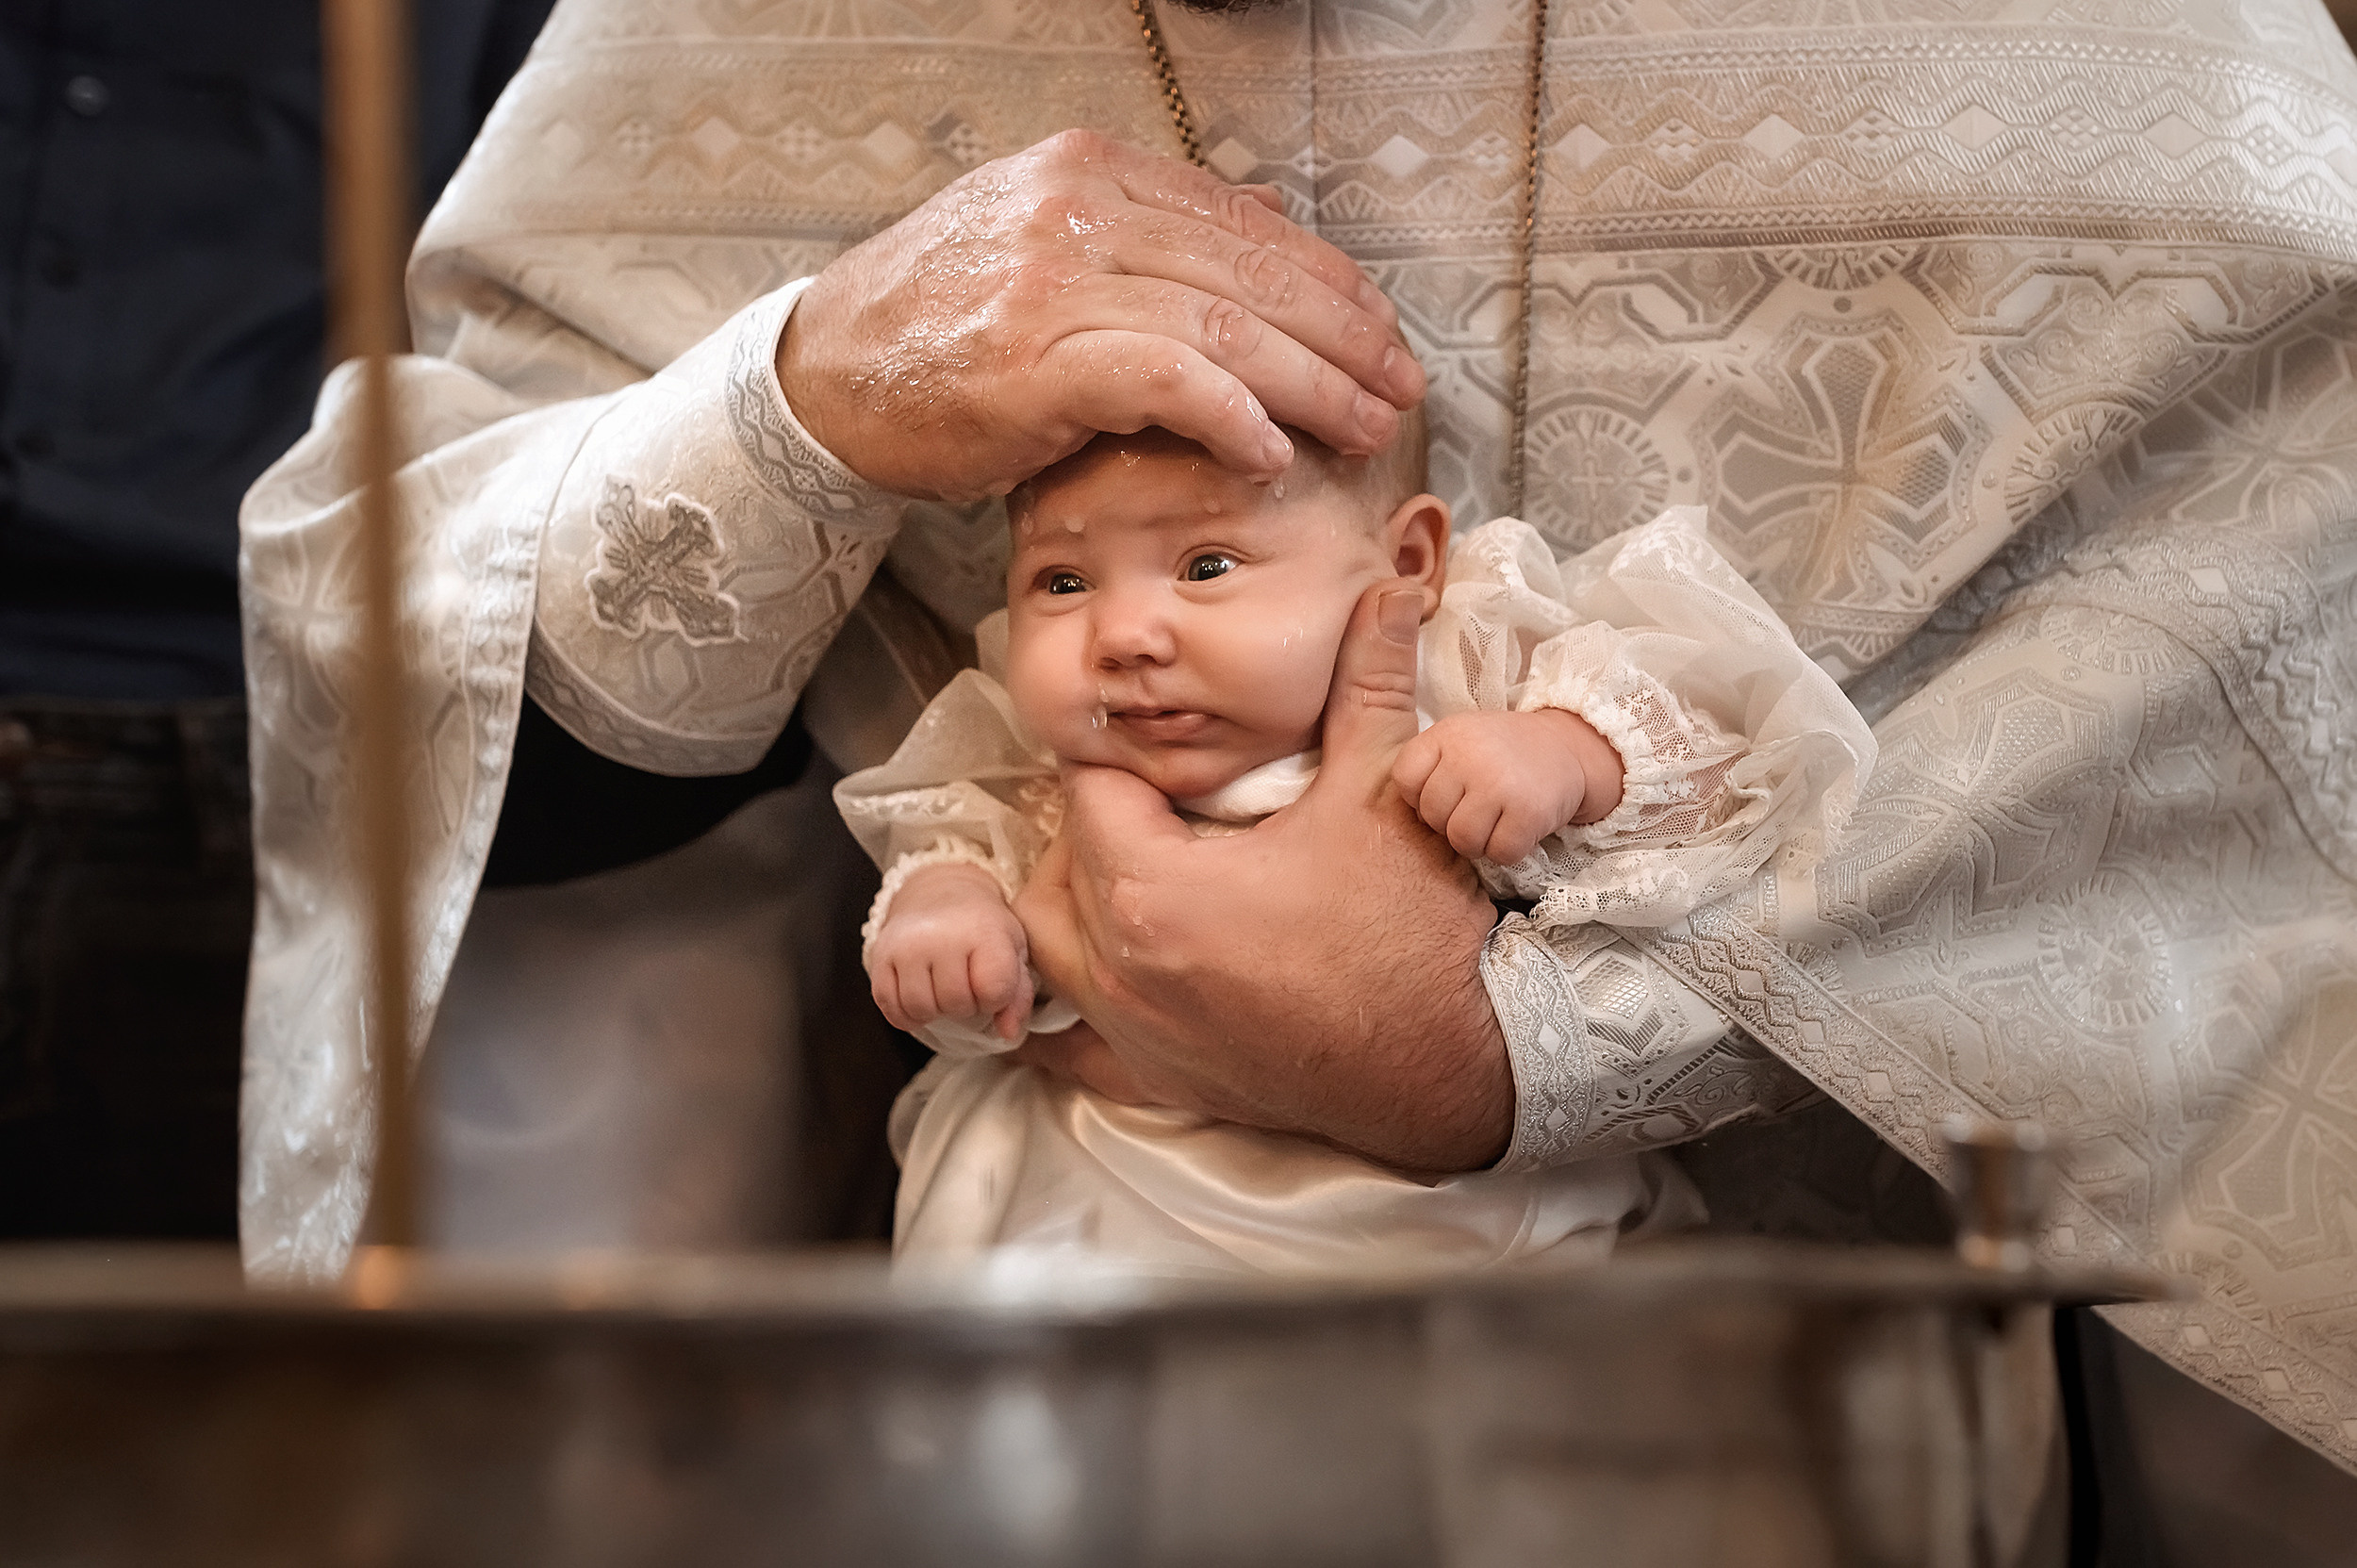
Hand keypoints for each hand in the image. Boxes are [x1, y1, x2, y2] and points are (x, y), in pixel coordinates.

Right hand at [778, 129, 1424, 501]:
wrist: (826, 375)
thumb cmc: (937, 325)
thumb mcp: (1041, 243)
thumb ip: (1146, 226)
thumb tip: (1257, 209)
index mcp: (1090, 171)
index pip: (1243, 221)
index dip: (1328, 281)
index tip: (1383, 332)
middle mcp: (1079, 208)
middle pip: (1251, 271)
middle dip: (1343, 335)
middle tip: (1400, 387)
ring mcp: (1057, 280)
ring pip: (1228, 327)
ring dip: (1313, 385)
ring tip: (1363, 428)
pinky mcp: (1039, 357)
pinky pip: (1170, 380)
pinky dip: (1235, 416)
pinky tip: (1272, 451)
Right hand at [868, 862, 1033, 1042]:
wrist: (941, 893)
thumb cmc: (982, 928)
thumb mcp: (1012, 950)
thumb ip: (1018, 995)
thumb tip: (1008, 1033)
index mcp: (983, 930)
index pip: (994, 991)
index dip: (996, 998)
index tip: (992, 982)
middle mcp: (941, 935)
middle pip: (956, 1004)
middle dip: (966, 1005)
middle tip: (966, 983)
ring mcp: (906, 945)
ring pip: (921, 1009)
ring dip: (936, 1010)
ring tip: (943, 988)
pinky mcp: (880, 957)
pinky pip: (891, 1008)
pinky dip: (907, 1015)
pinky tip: (921, 997)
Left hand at [1015, 581, 1511, 1170]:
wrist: (1466, 1060)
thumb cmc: (1417, 930)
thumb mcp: (1385, 790)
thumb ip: (1367, 682)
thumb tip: (1385, 592)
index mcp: (1156, 889)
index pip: (1090, 794)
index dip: (1125, 761)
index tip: (1166, 754)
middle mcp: (1124, 969)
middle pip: (1057, 870)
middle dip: (1095, 828)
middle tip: (1159, 807)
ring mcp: (1137, 1035)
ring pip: (1049, 951)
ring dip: (1073, 907)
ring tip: (1134, 875)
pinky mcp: (1161, 1083)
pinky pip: (1071, 1050)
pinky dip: (1068, 1012)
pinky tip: (1099, 982)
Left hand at [1391, 709, 1626, 862]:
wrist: (1567, 748)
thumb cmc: (1501, 753)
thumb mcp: (1459, 741)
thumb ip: (1428, 768)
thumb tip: (1401, 818)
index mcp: (1446, 734)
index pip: (1405, 780)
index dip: (1420, 798)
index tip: (1445, 795)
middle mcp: (1470, 754)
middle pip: (1432, 815)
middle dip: (1451, 823)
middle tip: (1476, 811)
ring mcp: (1500, 782)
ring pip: (1463, 840)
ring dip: (1479, 842)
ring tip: (1495, 821)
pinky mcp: (1529, 810)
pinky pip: (1499, 852)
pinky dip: (1509, 850)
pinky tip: (1517, 828)